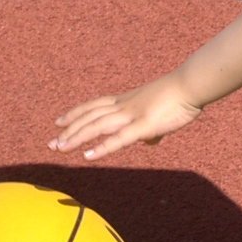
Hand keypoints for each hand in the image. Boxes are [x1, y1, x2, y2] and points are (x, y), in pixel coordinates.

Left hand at [51, 76, 203, 160]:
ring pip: (97, 126)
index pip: (93, 105)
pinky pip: (118, 139)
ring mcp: (131, 115)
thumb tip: (149, 141)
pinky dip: (101, 148)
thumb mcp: (158, 112)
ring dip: (76, 137)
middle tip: (51, 142)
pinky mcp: (143, 126)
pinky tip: (87, 156)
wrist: (190, 85)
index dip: (75, 113)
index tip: (59, 122)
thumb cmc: (178, 97)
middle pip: (89, 116)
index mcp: (125, 100)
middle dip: (69, 129)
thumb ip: (150, 128)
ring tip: (60, 148)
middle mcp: (123, 106)